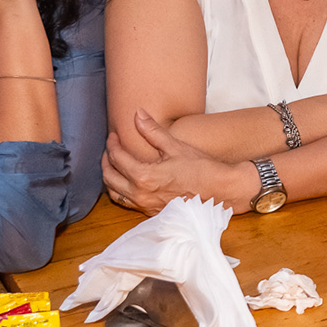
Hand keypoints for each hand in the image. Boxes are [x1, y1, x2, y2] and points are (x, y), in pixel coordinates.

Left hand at [103, 110, 255, 213]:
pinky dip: (122, 190)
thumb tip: (137, 114)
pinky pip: (127, 203)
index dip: (112, 144)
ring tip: (115, 165)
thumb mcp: (176, 146)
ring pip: (115, 194)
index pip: (117, 158)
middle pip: (109, 177)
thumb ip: (152, 131)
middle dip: (106, 161)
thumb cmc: (201, 168)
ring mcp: (146, 206)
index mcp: (144, 177)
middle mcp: (141, 194)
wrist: (220, 191)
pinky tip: (128, 181)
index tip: (114, 136)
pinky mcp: (152, 212)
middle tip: (110, 148)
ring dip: (110, 178)